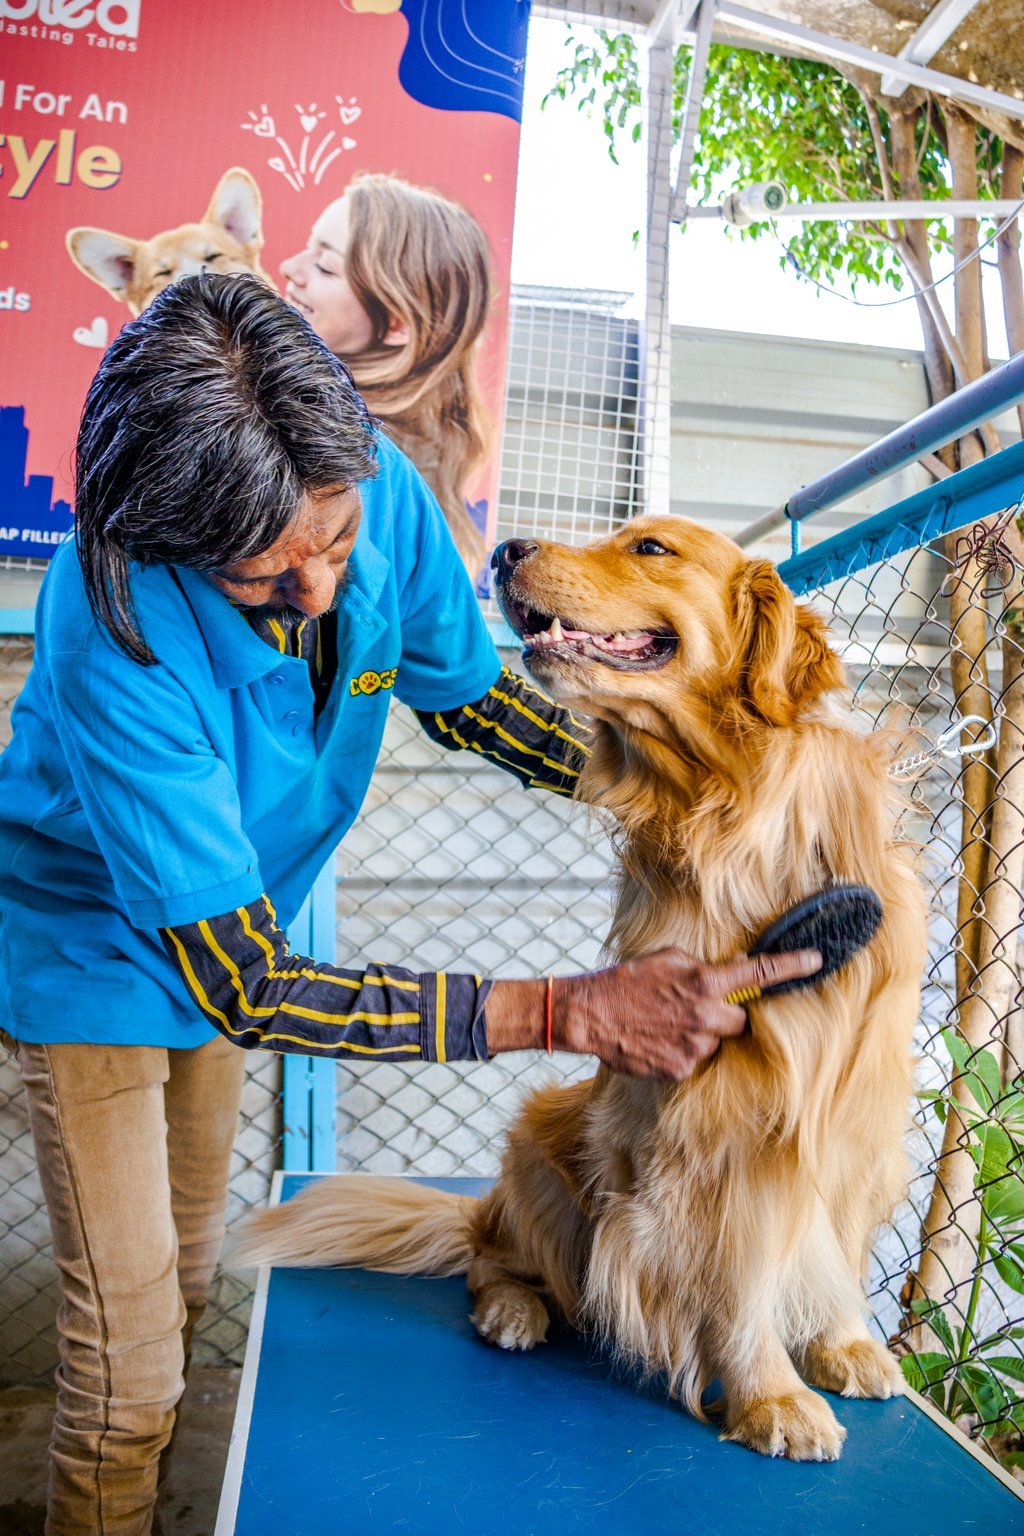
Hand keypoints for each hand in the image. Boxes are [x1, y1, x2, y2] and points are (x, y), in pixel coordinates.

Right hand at [556, 947, 821, 1079]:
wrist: (590, 1016)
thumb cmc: (626, 981)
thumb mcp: (667, 959)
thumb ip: (703, 967)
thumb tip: (732, 970)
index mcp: (704, 982)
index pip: (758, 973)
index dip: (791, 966)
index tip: (817, 960)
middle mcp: (705, 1016)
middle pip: (742, 1019)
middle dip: (727, 1014)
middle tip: (698, 1007)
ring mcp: (694, 1046)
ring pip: (716, 1041)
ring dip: (702, 1033)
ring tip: (667, 1024)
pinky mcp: (680, 1069)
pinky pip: (696, 1059)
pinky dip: (683, 1050)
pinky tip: (658, 1040)